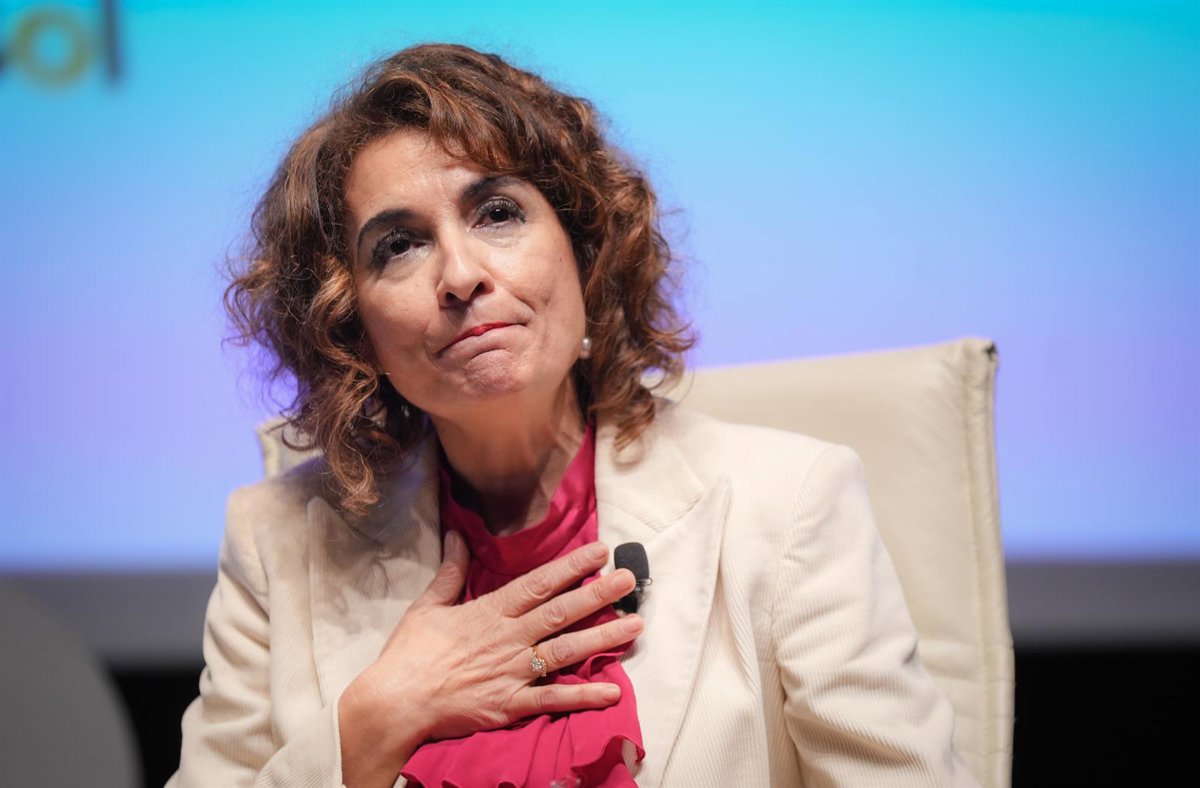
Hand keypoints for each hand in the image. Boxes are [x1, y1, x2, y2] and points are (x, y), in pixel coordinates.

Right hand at [339, 532, 643, 784]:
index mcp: (490, 612)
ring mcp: (512, 672)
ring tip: (636, 625)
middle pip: (561, 612)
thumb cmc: (409, 654)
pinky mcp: (510, 705)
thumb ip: (450, 571)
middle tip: (630, 579)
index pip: (538, 584)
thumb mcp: (427, 605)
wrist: (395, 702)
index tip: (600, 552)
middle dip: (599, 594)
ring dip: (603, 637)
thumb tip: (457, 534)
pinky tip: (613, 690)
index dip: (571, 567)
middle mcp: (508, 638)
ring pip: (566, 650)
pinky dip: (583, 695)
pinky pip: (553, 699)